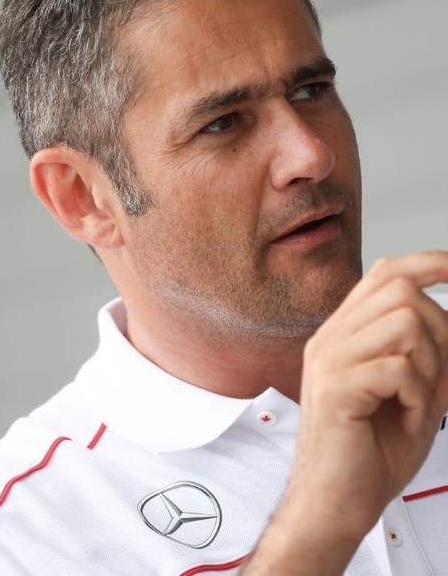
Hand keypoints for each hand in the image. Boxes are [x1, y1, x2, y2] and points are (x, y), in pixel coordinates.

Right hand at [291, 250, 447, 541]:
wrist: (335, 504)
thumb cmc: (370, 452)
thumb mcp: (414, 392)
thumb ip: (431, 354)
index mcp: (345, 334)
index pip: (385, 274)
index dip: (425, 262)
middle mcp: (331, 337)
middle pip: (400, 289)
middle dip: (440, 328)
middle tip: (437, 374)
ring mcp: (329, 359)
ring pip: (405, 322)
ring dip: (429, 365)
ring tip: (416, 400)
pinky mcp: (336, 387)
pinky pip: (399, 368)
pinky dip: (419, 396)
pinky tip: (405, 417)